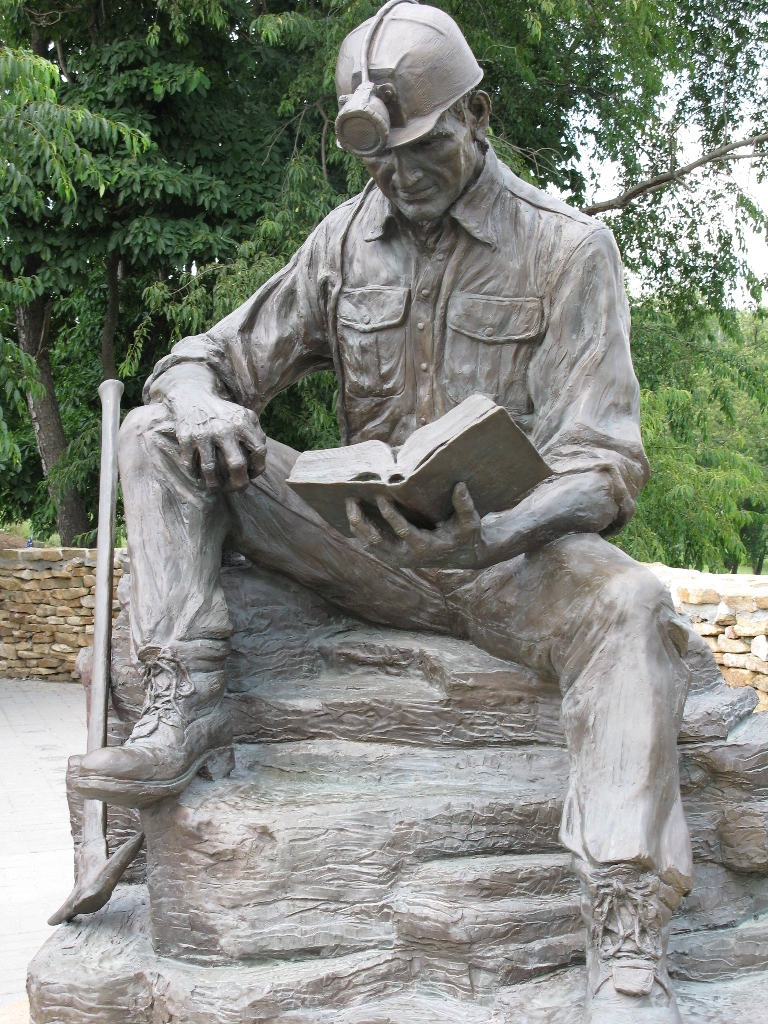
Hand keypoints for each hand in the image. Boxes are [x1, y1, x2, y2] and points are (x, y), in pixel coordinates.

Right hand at [158, 367, 265, 491]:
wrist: (193, 396)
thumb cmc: (223, 413)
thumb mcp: (244, 416)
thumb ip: (257, 435)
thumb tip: (259, 463)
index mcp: (242, 422)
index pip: (259, 452)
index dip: (258, 468)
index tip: (252, 475)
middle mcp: (224, 428)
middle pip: (237, 465)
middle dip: (239, 483)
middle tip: (237, 488)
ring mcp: (203, 433)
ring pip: (210, 470)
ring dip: (215, 485)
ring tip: (217, 487)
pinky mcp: (186, 438)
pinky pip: (192, 466)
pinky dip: (197, 475)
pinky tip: (201, 477)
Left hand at [346, 482, 485, 568]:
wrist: (462, 555)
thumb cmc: (466, 535)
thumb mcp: (470, 522)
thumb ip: (465, 505)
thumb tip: (460, 485)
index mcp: (425, 546)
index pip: (403, 531)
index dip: (390, 515)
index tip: (381, 497)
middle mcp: (407, 555)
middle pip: (377, 540)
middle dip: (361, 520)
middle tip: (351, 499)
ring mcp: (397, 558)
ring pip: (369, 544)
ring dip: (356, 525)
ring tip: (349, 503)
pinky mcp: (392, 556)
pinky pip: (370, 545)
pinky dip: (359, 531)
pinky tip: (353, 513)